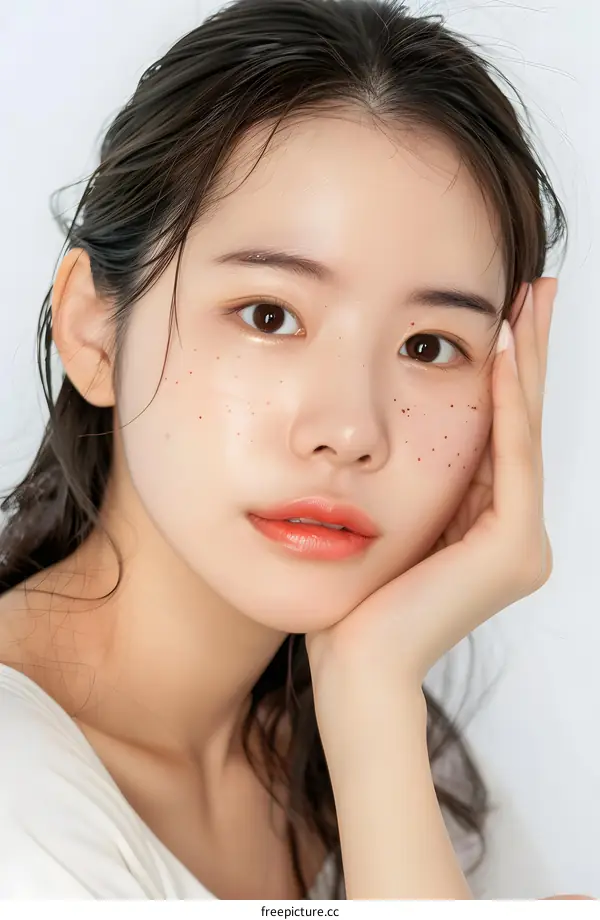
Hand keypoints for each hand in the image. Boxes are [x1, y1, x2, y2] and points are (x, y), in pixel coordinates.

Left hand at [307, 277, 556, 692]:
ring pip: (522, 432)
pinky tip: (500, 350)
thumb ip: (412, 487)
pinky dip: (506, 404)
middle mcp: (514, 533)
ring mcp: (521, 544)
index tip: (502, 314)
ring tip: (531, 299)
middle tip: (536, 287)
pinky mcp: (512, 549)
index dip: (506, 372)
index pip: (500, 434)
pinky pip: (511, 459)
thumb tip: (393, 429)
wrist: (354, 668)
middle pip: (520, 423)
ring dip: (526, 362)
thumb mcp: (389, 526)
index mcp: (486, 528)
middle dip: (529, 352)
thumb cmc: (356, 604)